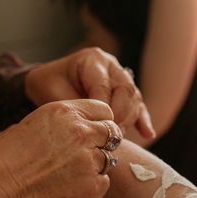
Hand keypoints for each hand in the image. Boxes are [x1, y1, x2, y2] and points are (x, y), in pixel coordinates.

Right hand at [0, 99, 122, 197]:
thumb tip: (85, 125)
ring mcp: (89, 160)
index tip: (93, 131)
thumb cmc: (6, 160)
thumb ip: (64, 121)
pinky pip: (103, 182)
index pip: (104, 110)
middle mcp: (81, 132)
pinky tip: (67, 189)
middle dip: (102, 142)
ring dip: (94, 166)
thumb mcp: (33, 124)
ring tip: (67, 174)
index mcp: (65, 112)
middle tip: (83, 155)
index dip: (100, 121)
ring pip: (108, 159)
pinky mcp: (93, 187)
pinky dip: (91, 187)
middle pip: (112, 133)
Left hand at [25, 47, 154, 138]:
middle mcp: (111, 65)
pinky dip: (143, 120)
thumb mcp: (54, 93)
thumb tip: (94, 126)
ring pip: (135, 98)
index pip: (104, 85)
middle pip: (126, 89)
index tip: (99, 128)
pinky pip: (138, 105)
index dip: (104, 108)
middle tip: (111, 135)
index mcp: (93, 59)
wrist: (48, 82)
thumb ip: (75, 107)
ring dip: (129, 120)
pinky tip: (148, 133)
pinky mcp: (126, 92)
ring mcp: (121, 77)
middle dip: (120, 115)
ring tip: (118, 138)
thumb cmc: (48, 85)